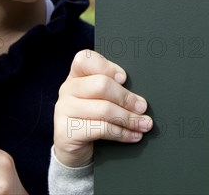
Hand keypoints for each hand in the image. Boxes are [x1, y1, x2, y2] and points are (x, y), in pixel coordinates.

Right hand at [53, 50, 152, 166]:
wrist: (73, 151)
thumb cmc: (92, 120)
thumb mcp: (100, 100)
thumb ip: (113, 90)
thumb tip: (139, 99)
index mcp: (76, 75)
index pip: (86, 59)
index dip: (108, 67)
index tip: (124, 79)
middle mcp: (67, 89)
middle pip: (101, 85)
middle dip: (126, 98)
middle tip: (142, 107)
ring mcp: (64, 110)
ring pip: (104, 109)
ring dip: (129, 118)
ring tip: (144, 124)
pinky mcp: (66, 132)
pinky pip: (101, 129)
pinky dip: (122, 133)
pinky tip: (133, 135)